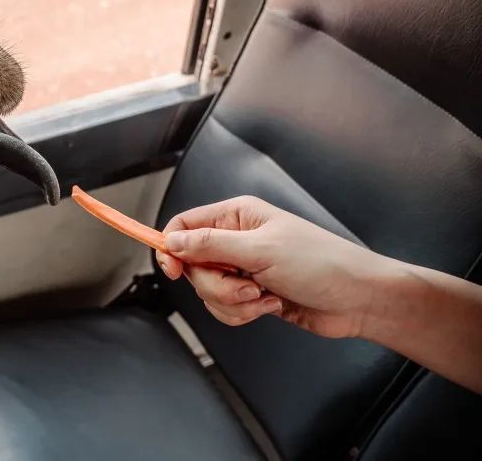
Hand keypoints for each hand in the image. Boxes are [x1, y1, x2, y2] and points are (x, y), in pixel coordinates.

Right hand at [155, 196, 392, 337]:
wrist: (359, 300)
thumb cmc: (321, 264)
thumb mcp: (260, 249)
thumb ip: (210, 245)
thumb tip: (170, 241)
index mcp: (236, 216)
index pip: (184, 225)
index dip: (172, 248)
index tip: (174, 271)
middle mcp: (235, 240)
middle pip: (193, 265)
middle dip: (216, 284)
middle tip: (247, 285)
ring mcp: (243, 269)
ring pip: (208, 291)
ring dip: (232, 302)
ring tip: (264, 297)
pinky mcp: (252, 295)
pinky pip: (225, 308)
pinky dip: (243, 313)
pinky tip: (270, 306)